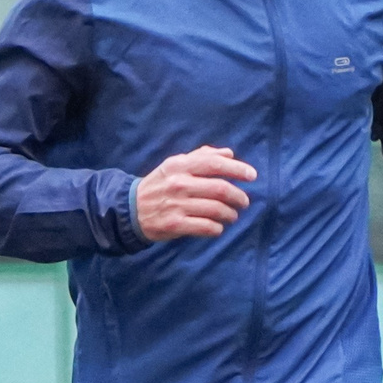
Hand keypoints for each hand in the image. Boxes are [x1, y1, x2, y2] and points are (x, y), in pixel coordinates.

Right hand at [135, 147, 255, 239]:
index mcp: (180, 165)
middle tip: (244, 201)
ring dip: (230, 214)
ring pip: (216, 210)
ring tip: (232, 216)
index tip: (252, 176)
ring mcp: (177, 205)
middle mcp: (179, 184)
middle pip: (220, 189)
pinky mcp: (175, 225)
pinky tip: (218, 227)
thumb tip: (229, 153)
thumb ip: (202, 156)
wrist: (130, 209)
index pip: (214, 164)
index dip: (237, 169)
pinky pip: (206, 227)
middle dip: (238, 196)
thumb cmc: (159, 184)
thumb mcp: (175, 164)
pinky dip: (217, 228)